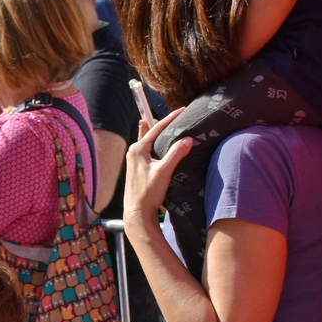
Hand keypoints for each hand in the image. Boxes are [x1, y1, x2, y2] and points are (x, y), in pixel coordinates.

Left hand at [124, 108, 189, 229]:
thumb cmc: (148, 193)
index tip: (183, 109)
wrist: (137, 212)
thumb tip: (188, 139)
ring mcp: (134, 160)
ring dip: (159, 133)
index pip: (156, 128)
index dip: (170, 118)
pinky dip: (157, 143)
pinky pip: (149, 149)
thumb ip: (176, 154)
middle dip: (164, 123)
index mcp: (138, 149)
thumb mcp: (164, 172)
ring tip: (168, 124)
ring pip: (149, 140)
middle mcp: (134, 152)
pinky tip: (162, 144)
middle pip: (151, 132)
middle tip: (177, 114)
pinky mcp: (138, 167)